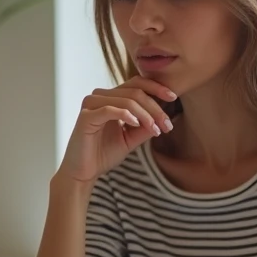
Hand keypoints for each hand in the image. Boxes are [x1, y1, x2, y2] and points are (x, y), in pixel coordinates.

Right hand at [56, 77, 177, 183]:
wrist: (83, 172)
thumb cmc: (103, 154)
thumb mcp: (131, 138)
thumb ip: (145, 126)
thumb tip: (164, 115)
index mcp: (110, 97)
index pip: (136, 84)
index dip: (156, 88)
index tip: (173, 97)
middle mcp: (100, 96)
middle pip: (135, 92)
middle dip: (155, 108)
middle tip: (167, 125)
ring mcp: (91, 104)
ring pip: (126, 100)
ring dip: (146, 114)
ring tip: (156, 130)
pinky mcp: (86, 116)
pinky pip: (110, 109)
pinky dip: (127, 115)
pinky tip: (137, 125)